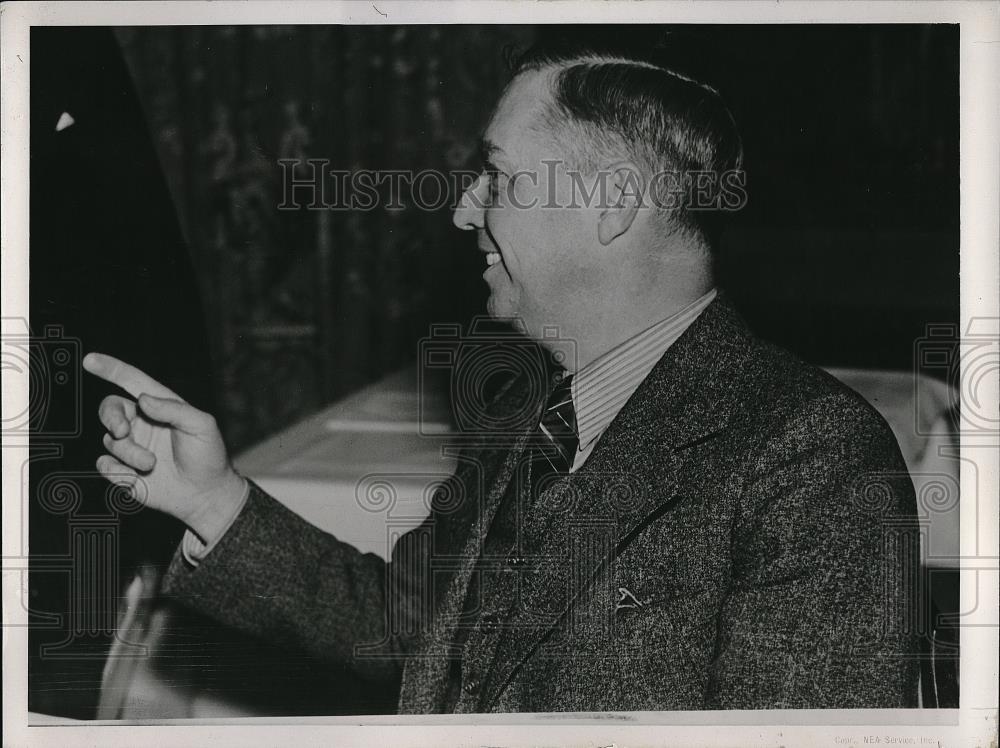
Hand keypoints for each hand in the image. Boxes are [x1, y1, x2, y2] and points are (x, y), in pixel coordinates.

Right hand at [83, 352, 246, 543]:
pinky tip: (137, 476)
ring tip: (152, 464)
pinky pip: (105, 465)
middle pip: (110, 408)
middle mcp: (142, 424)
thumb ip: (175, 409)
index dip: (111, 369)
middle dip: (111, 417)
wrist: (206, 494)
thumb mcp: (202, 426)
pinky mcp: (124, 470)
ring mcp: (132, 447)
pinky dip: (117, 470)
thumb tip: (143, 399)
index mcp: (160, 407)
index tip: (90, 360)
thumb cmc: (208, 456)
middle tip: (122, 431)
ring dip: (128, 452)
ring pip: (110, 441)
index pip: (132, 382)